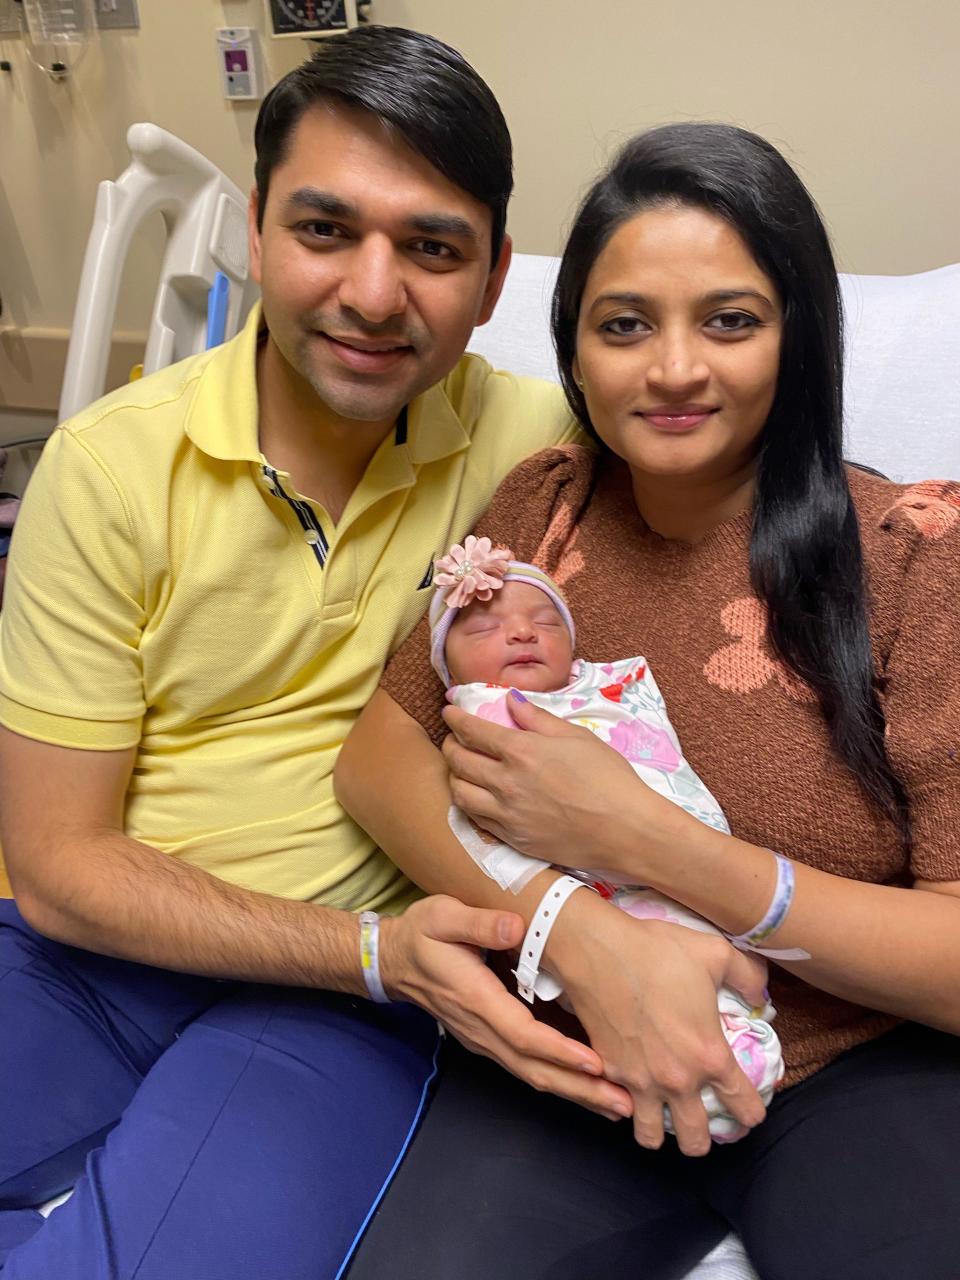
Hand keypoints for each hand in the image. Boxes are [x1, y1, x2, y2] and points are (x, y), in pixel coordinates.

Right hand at [379, 894, 633, 1120]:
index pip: (523, 1034)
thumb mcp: (443, 916)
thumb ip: (479, 923)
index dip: (560, 1051)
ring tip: (616, 1103)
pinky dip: (558, 1081)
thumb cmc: (421, 935)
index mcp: (476, 1000)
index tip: (596, 1062)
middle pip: (534, 1069)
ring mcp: (484, 1039)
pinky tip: (586, 1087)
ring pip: (532, 1074)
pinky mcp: (488, 1040)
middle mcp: (482, 1029)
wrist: (392, 961)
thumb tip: (515, 926)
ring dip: (574, 1092)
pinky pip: (526, 1067)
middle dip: (580, 1088)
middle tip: (625, 1102)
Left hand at [442, 693, 690, 876]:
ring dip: (454, 776)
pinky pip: (476, 819)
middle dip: (450, 744)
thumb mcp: (576, 737)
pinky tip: (476, 796)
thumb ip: (538, 718)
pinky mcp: (513, 839)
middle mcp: (505, 783)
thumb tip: (511, 700)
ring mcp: (506, 815)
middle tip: (454, 738)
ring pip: (459, 793)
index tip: (448, 711)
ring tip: (461, 768)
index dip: (455, 718)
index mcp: (521, 752)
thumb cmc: (608, 778)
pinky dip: (468, 803)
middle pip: (458, 761)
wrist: (625, 830)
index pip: (473, 730)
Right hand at [548, 895, 769, 1155]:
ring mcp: (640, 1082)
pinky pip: (621, 1108)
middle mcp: (677, 1080)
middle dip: (703, 1136)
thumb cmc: (659, 952)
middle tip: (702, 1118)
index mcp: (710, 1056)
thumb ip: (749, 977)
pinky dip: (628, 1106)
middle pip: (695, 1141)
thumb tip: (760, 998)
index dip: (752, 1113)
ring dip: (661, 1130)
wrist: (600, 952)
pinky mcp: (610, 1073)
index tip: (749, 1110)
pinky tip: (634, 1088)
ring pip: (651, 1138)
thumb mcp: (717, 953)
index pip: (743, 1107)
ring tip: (663, 1113)